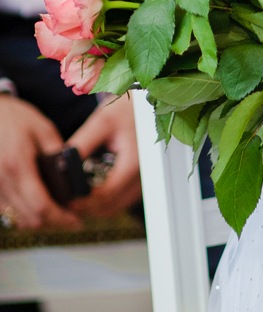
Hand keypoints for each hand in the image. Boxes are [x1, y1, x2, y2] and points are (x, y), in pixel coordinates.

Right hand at [0, 95, 80, 229]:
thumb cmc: (15, 117)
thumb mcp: (43, 130)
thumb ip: (58, 154)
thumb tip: (72, 178)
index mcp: (18, 165)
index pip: (41, 206)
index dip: (61, 218)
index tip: (76, 221)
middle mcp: (1, 181)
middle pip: (29, 218)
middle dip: (53, 222)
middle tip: (69, 217)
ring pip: (16, 219)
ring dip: (37, 219)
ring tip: (54, 210)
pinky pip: (5, 212)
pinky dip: (21, 213)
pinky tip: (34, 203)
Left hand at [68, 93, 141, 217]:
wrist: (152, 104)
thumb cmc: (129, 109)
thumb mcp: (102, 122)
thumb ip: (82, 144)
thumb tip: (62, 164)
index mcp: (133, 162)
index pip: (107, 193)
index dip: (85, 201)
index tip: (67, 200)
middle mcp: (143, 175)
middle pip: (112, 206)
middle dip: (88, 208)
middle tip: (66, 203)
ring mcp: (144, 179)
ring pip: (118, 205)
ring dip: (97, 207)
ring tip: (76, 199)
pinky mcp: (142, 179)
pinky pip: (124, 198)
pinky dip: (107, 200)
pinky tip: (92, 192)